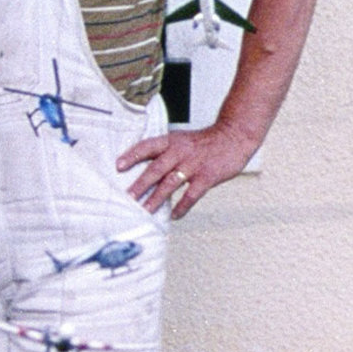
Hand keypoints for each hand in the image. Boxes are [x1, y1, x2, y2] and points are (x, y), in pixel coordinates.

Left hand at [117, 123, 257, 218]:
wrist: (233, 136)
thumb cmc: (204, 142)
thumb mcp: (181, 140)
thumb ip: (165, 153)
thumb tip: (144, 171)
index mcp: (172, 141)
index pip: (147, 146)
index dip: (132, 156)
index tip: (118, 166)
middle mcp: (180, 152)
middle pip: (156, 169)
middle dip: (140, 184)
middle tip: (128, 197)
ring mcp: (194, 165)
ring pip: (170, 183)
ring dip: (156, 198)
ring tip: (145, 210)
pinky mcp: (207, 176)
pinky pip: (192, 194)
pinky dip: (182, 206)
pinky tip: (174, 215)